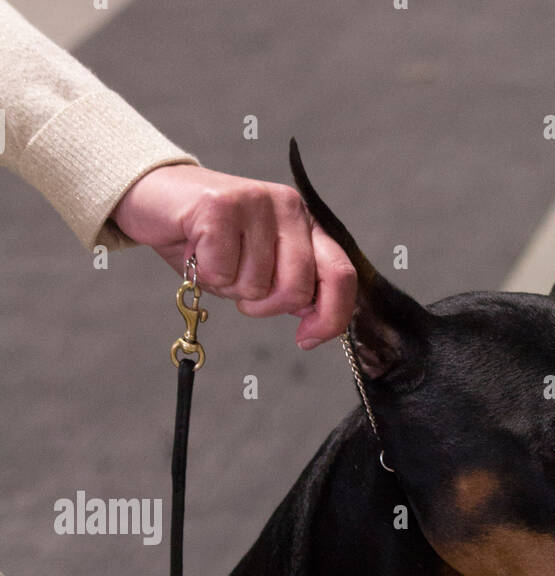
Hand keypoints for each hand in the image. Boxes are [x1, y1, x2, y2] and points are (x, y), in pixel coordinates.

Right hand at [110, 164, 357, 348]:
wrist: (154, 198)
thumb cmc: (209, 241)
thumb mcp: (259, 269)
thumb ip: (292, 287)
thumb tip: (314, 316)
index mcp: (306, 225)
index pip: (341, 275)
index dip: (330, 317)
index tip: (305, 339)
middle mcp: (289, 208)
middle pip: (297, 289)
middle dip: (265, 306)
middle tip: (239, 289)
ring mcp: (257, 201)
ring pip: (256, 284)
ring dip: (228, 287)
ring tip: (213, 259)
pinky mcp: (221, 204)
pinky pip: (222, 271)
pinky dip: (204, 273)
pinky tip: (196, 249)